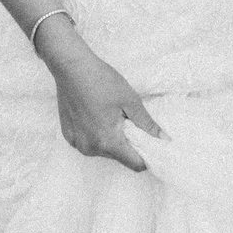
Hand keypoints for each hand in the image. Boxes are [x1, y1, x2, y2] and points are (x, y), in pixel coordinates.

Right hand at [37, 21, 163, 171]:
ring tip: (111, 115)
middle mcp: (90, 149)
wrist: (72, 67)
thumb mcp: (130, 100)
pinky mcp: (68, 136)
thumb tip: (164, 139)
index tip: (152, 145)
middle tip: (129, 121)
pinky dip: (97, 135)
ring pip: (104, 151)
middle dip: (129, 144)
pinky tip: (96, 115)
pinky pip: (89, 143)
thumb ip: (147, 124)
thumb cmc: (102, 81)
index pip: (135, 164)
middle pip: (119, 157)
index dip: (147, 158)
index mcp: (108, 142)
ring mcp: (77, 144)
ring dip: (112, 140)